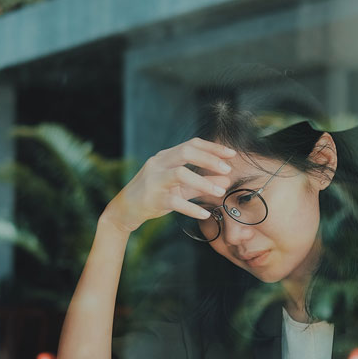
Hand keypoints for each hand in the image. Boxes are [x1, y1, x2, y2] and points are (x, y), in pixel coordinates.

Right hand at [102, 138, 235, 232]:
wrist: (125, 210)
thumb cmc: (155, 195)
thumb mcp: (179, 187)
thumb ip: (201, 183)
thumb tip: (226, 180)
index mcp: (166, 156)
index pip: (192, 144)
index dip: (213, 148)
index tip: (231, 154)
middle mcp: (159, 163)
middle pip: (186, 152)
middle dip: (210, 159)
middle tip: (228, 169)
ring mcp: (155, 180)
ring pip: (181, 174)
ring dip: (203, 182)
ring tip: (221, 192)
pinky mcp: (153, 199)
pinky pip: (175, 202)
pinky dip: (192, 208)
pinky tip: (205, 214)